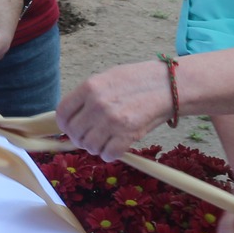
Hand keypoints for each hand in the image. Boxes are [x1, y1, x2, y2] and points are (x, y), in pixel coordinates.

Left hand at [57, 60, 171, 159]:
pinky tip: (117, 146)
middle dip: (81, 138)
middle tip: (92, 136)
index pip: (62, 113)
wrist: (170, 86)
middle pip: (74, 133)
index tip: (72, 128)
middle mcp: (98, 104)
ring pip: (89, 146)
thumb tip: (73, 115)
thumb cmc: (140, 80)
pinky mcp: (128, 135)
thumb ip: (89, 95)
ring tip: (107, 140)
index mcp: (90, 87)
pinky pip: (108, 154)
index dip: (65, 124)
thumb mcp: (109, 77)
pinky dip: (110, 154)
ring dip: (96, 148)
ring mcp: (112, 121)